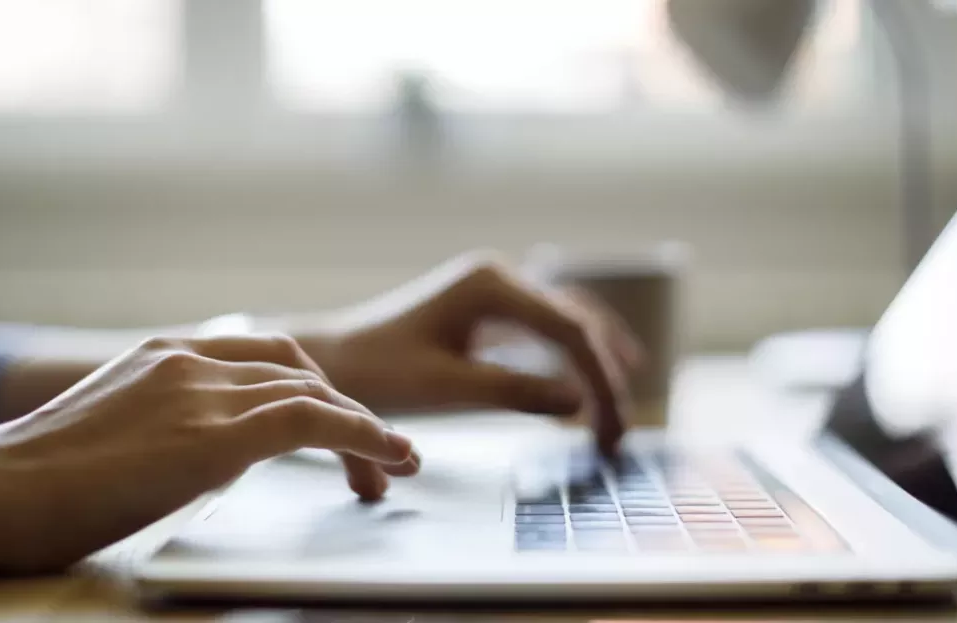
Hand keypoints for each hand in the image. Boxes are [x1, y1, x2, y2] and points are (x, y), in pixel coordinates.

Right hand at [0, 335, 416, 571]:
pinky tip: (389, 457)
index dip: (312, 389)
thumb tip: (203, 454)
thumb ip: (165, 426)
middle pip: (297, 369)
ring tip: (394, 467)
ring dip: (364, 431)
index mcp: (164, 355)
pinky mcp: (213, 434)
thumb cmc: (34, 483)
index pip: (263, 357)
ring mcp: (200, 391)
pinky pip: (313, 422)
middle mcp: (189, 360)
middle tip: (373, 457)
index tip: (335, 426)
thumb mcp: (112, 434)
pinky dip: (363, 436)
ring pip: (315, 393)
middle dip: (343, 408)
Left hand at [298, 252, 639, 452]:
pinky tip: (592, 378)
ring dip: (596, 362)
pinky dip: (573, 355)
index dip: (601, 381)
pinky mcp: (486, 308)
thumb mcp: (447, 388)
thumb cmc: (378, 372)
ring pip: (567, 320)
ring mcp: (493, 289)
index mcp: (490, 284)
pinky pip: (546, 326)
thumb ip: (514, 392)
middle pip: (576, 322)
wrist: (332, 360)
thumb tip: (579, 404)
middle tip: (621, 432)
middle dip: (605, 376)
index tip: (612, 431)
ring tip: (624, 405)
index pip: (570, 331)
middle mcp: (497, 276)